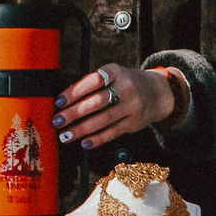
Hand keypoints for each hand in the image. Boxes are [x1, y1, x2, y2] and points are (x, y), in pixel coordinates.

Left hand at [53, 63, 183, 148]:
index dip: (74, 92)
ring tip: (65, 135)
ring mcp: (132, 106)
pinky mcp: (134, 122)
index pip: (93, 81)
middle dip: (74, 113)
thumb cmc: (124, 83)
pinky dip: (97, 139)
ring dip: (81, 129)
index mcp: (116, 72)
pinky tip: (84, 142)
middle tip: (57, 121)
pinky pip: (113, 132)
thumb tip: (64, 102)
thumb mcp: (112, 75)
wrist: (157, 92)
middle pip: (97, 102)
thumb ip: (92, 85)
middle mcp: (126, 88)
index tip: (58, 102)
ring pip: (104, 120)